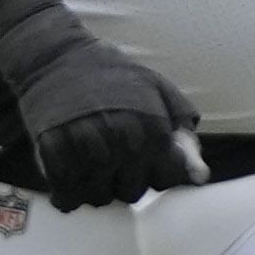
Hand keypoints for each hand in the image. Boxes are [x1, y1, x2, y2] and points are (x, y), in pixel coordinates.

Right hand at [0, 0, 207, 209]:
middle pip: (130, 193)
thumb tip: (200, 177)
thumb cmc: (114, 78)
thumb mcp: (160, 93)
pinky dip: (65, 194)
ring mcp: (87, 145)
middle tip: (112, 160)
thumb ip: (184, 137)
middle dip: (123, 181)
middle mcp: (123, 139)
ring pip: (97, 197)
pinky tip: (67, 178)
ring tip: (89, 165)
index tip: (141, 160)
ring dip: (93, 188)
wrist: (59, 58)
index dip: (153, 173)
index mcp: (154, 127)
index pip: (164, 180)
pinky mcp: (53, 148)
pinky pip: (64, 192)